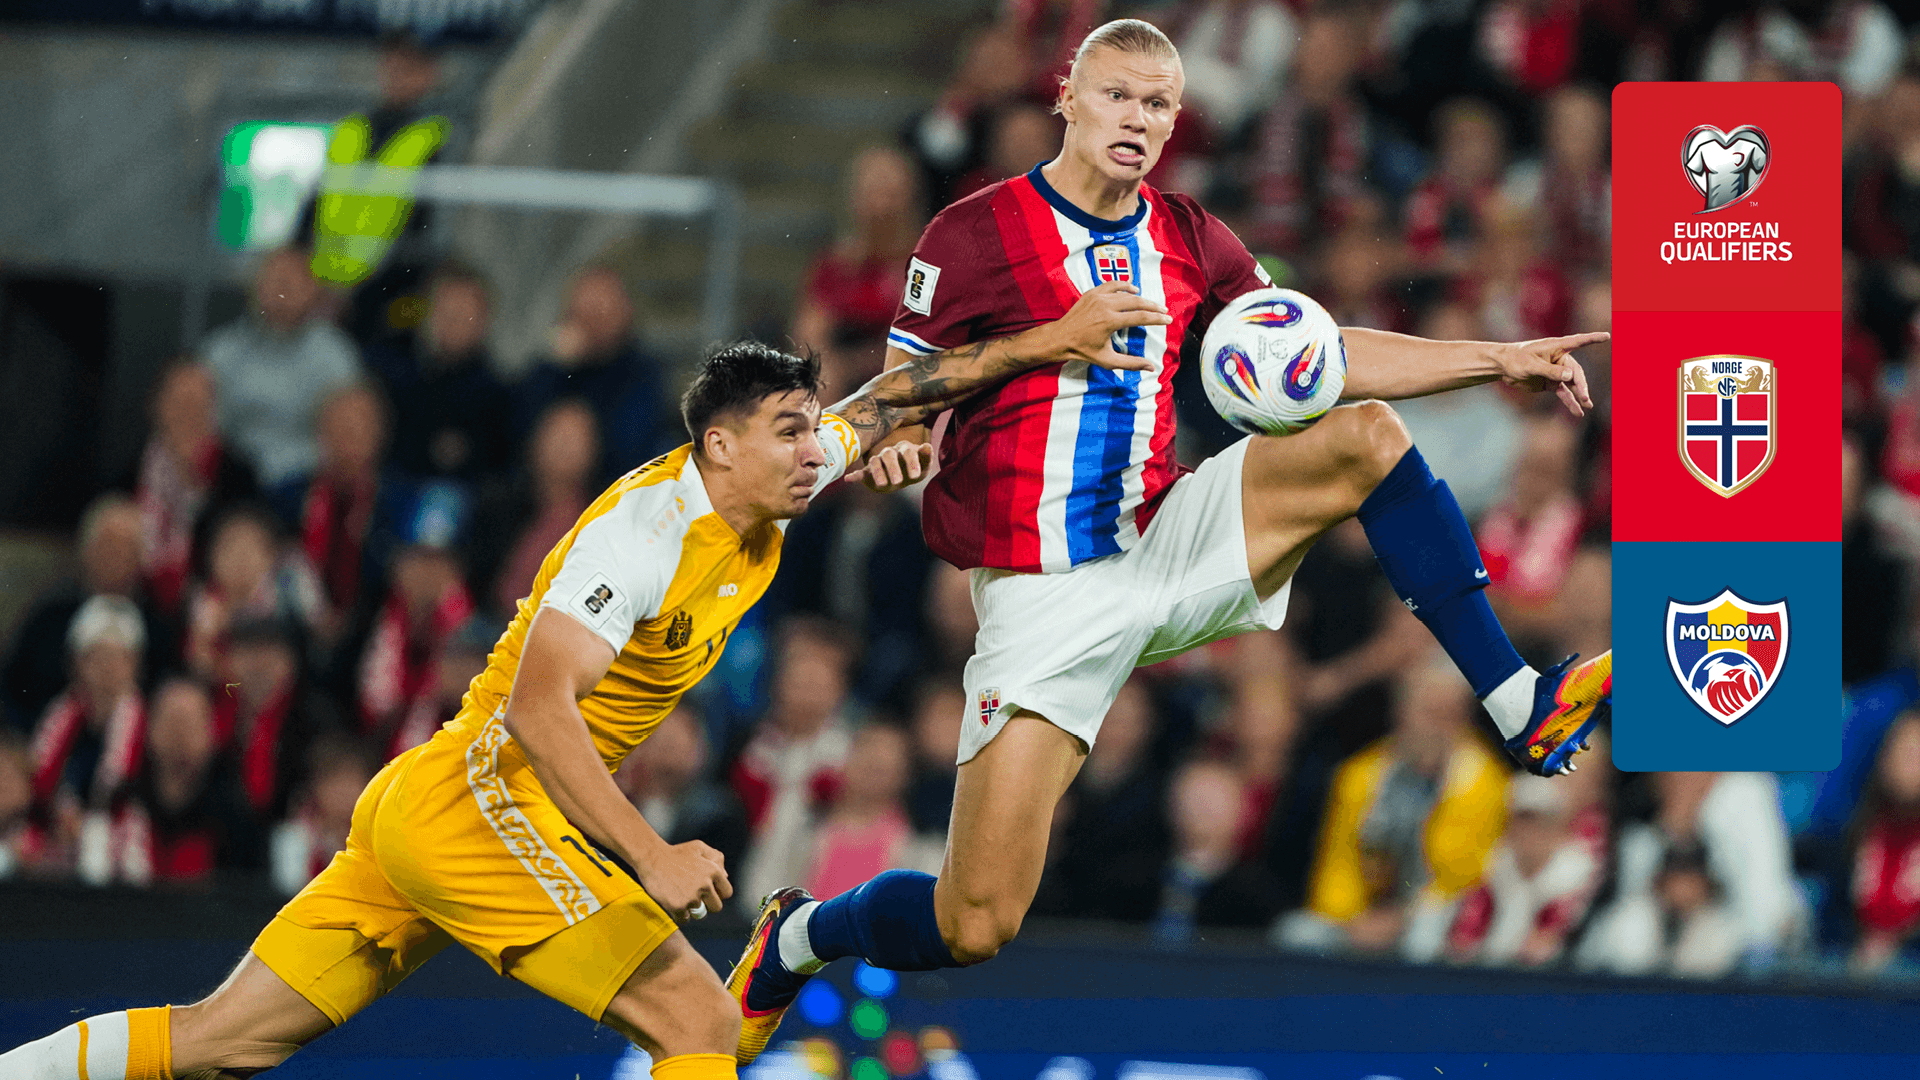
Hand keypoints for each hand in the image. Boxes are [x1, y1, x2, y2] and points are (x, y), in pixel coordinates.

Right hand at [637, 839, 731, 921]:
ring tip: (680, 896)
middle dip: (707, 905)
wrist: (651, 857)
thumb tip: (725, 877)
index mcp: (713, 871)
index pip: (727, 893)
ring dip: (691, 909)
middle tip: (695, 898)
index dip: (718, 894)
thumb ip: (716, 859)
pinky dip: (680, 915)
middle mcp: (705, 885)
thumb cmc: (675, 852)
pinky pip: (685, 919)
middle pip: (716, 907)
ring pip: (699, 913)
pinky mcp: (678, 906)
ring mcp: (692, 897)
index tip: (708, 892)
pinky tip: (673, 903)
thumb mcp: (699, 847)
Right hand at [860, 441, 933, 493]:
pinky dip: (855, 475)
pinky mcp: (869, 473)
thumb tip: (928, 446)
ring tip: (882, 485)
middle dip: (893, 468)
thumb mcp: (924, 466)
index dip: (911, 463)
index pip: (907, 452)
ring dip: (878, 473)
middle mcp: (890, 453)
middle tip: (898, 482)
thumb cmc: (915, 469)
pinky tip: (848, 479)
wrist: (904, 477)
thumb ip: (926, 457)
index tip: (915, 477)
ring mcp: (878, 462)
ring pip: (874, 462)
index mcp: (904, 449)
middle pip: (888, 455)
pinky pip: (861, 472)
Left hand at [1042, 283, 1170, 371]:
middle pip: (1137, 302)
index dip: (1157, 318)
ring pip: (1125, 293)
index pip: (1141, 317)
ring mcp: (1097, 297)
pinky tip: (1133, 290)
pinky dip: (1124, 286)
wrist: (1060, 338)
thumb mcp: (1107, 360)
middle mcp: (1105, 306)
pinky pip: (1112, 285)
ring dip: (1141, 297)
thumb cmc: (1082, 351)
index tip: (1168, 319)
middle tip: (1164, 311)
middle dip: (1153, 307)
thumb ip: (1131, 364)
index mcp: (1110, 321)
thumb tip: (1151, 367)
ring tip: (1152, 304)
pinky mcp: (1091, 293)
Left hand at [1492, 331, 1606, 416]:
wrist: (1503, 368)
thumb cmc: (1516, 359)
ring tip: (1587, 405)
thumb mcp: (1532, 365)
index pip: (1578, 342)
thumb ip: (1551, 371)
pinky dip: (1570, 402)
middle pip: (1576, 372)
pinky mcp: (1551, 383)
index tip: (1606, 336)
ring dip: (1579, 395)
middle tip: (1585, 397)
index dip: (1592, 339)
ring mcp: (1556, 372)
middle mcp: (1560, 359)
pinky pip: (1564, 393)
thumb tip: (1570, 375)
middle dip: (1581, 384)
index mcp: (1556, 347)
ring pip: (1572, 384)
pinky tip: (1578, 412)